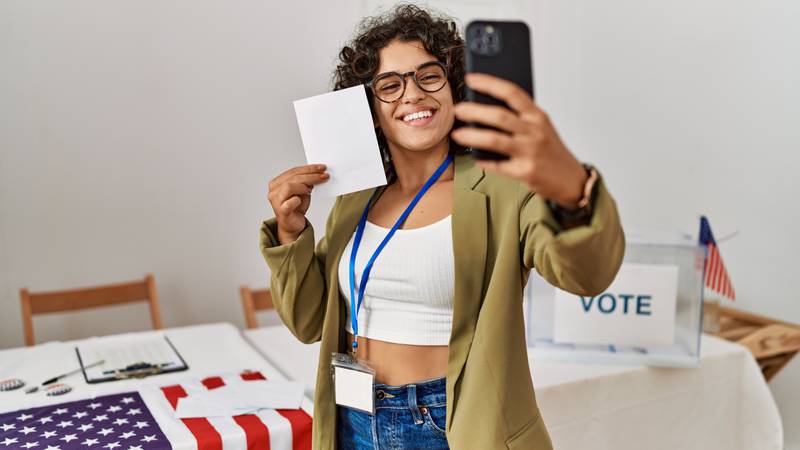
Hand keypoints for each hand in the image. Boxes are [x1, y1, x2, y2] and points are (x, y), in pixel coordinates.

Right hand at [267, 164, 328, 243]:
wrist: (292, 225)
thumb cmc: (296, 208)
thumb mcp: (302, 191)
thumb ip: (306, 182)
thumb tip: (317, 173)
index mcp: (277, 183)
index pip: (293, 171)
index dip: (308, 168)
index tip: (321, 168)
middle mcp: (274, 191)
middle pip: (293, 177)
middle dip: (311, 175)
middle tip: (324, 175)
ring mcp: (276, 201)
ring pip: (289, 186)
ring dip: (304, 186)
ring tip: (311, 189)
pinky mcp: (281, 211)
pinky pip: (290, 202)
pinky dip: (298, 200)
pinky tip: (301, 200)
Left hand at [451, 73, 586, 207]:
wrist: (571, 179)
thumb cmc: (550, 150)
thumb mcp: (541, 127)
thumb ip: (519, 118)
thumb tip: (485, 109)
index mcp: (538, 116)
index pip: (512, 92)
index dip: (489, 83)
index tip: (471, 79)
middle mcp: (534, 131)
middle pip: (499, 116)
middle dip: (475, 111)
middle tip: (458, 109)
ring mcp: (529, 152)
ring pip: (494, 140)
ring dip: (472, 136)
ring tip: (457, 134)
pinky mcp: (525, 172)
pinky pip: (497, 165)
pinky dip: (483, 161)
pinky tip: (475, 158)